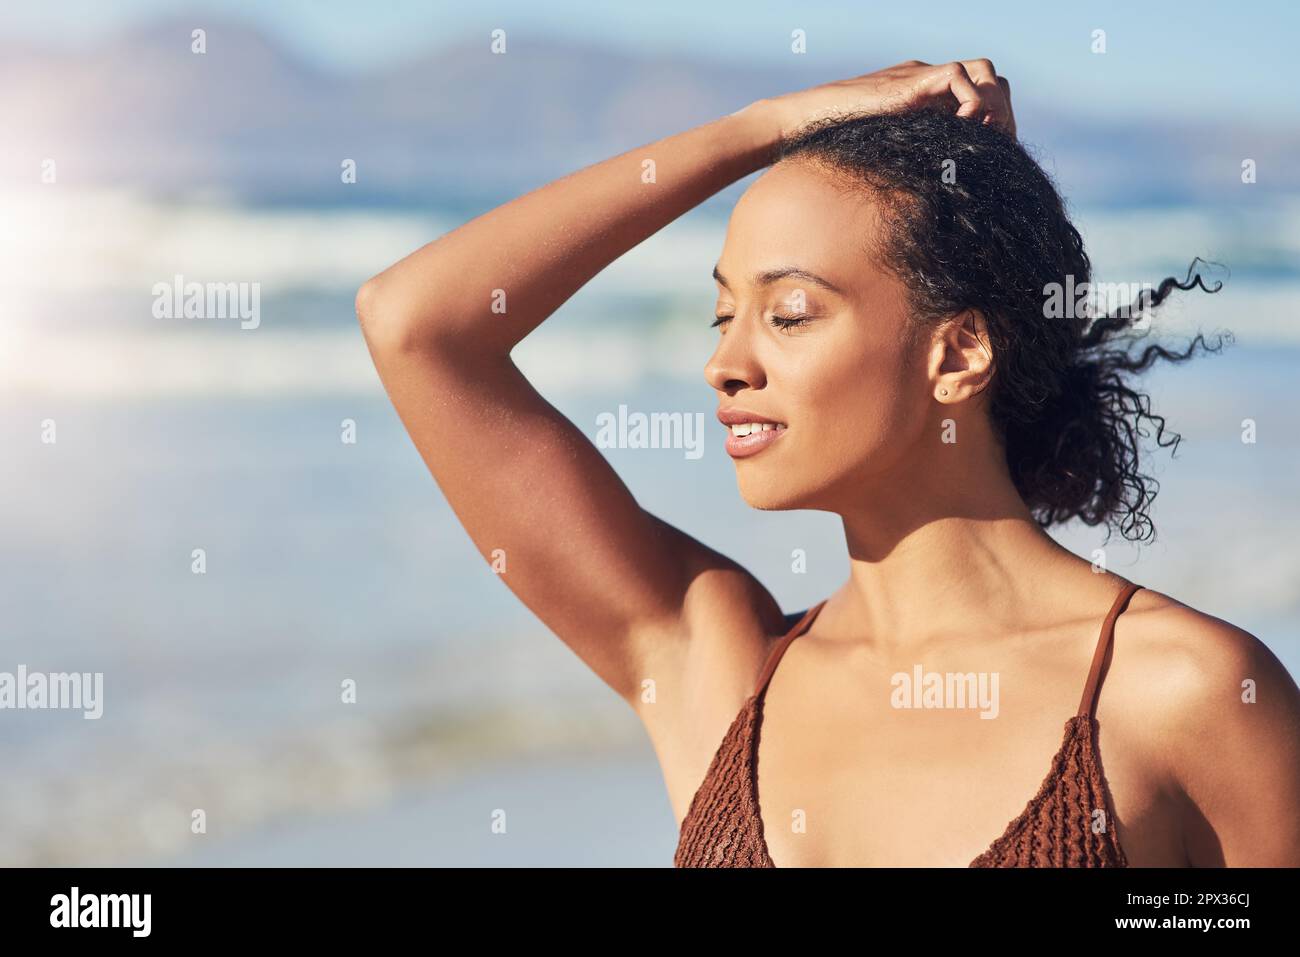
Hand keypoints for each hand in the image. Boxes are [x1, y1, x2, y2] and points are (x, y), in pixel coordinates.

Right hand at [758, 59, 1015, 140]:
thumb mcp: (887, 156)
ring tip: (989, 136)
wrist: (803, 124)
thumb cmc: (833, 148)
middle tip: (1004, 146)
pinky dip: (971, 102)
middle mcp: (929, 82)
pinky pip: (959, 76)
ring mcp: (921, 77)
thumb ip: (914, 161)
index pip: (983, 96)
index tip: (1001, 153)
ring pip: (984, 70)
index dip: (998, 121)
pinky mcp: (910, 81)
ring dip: (993, 104)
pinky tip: (966, 129)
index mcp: (928, 100)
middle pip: (992, 80)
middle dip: (1004, 112)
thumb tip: (937, 202)